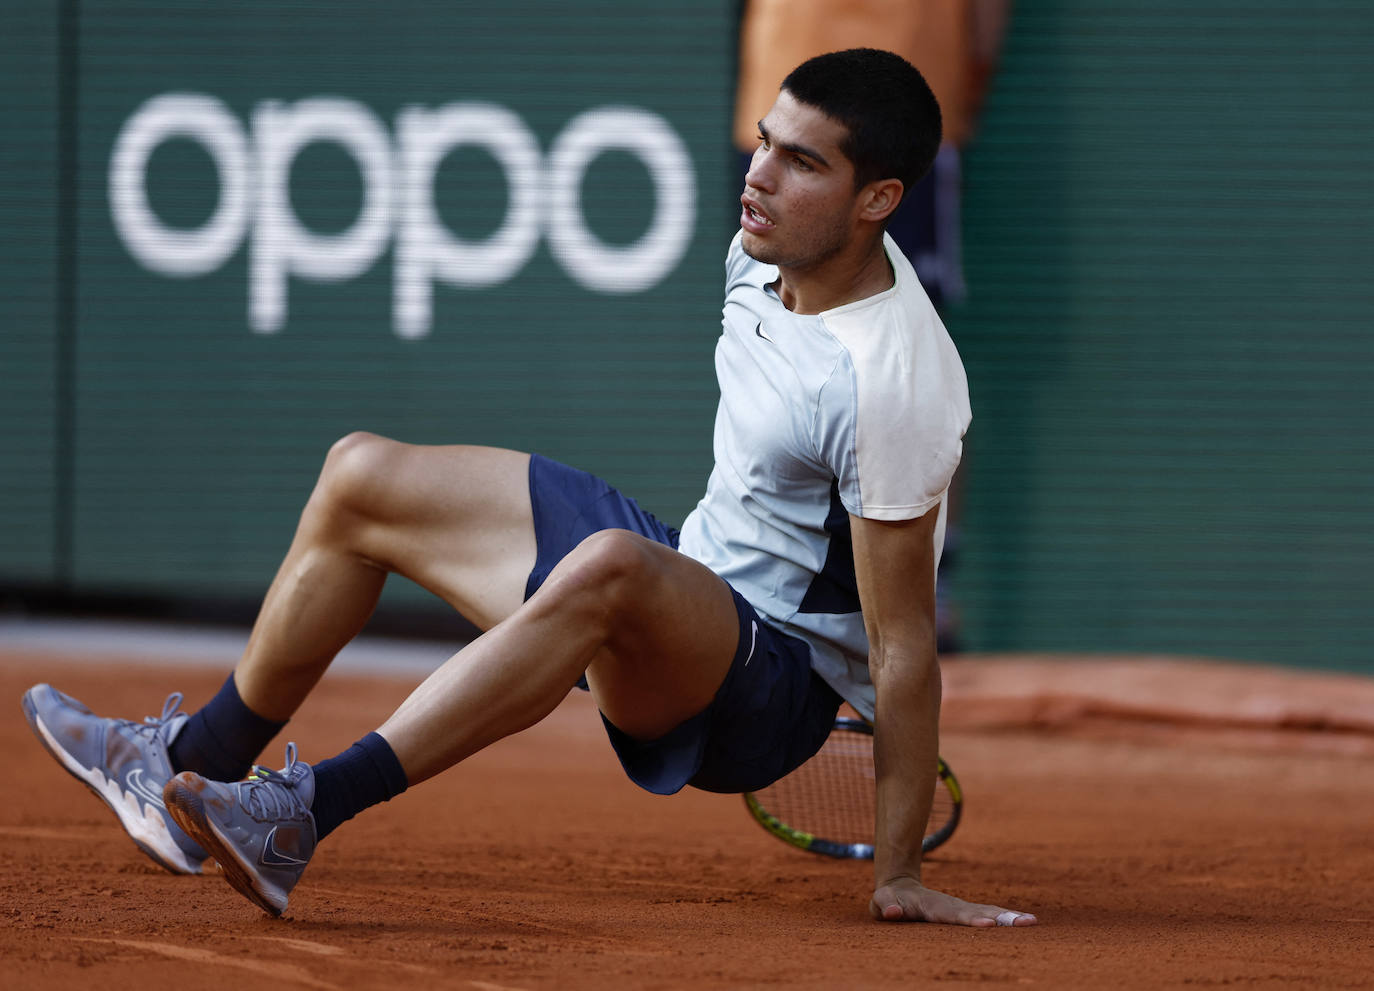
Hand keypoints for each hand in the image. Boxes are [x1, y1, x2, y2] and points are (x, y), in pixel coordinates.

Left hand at [870, 875, 1037, 926]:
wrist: (901, 886)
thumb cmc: (890, 900)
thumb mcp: (881, 902)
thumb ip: (886, 905)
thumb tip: (894, 912)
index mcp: (933, 906)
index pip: (953, 915)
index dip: (970, 919)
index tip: (989, 924)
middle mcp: (952, 906)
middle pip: (978, 912)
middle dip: (1000, 919)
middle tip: (1022, 923)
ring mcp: (962, 909)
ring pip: (989, 912)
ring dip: (1010, 918)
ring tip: (1031, 922)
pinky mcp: (969, 914)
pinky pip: (991, 915)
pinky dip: (1009, 919)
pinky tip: (1028, 922)